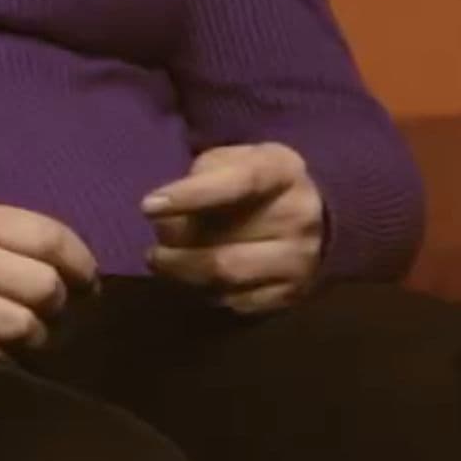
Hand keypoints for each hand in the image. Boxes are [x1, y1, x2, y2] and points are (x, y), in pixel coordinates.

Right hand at [0, 202, 100, 358]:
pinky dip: (2, 362)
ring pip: (23, 328)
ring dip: (33, 340)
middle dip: (60, 306)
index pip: (51, 237)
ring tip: (21, 339)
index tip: (86, 284)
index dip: (82, 265)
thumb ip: (0, 236)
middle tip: (51, 315)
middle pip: (46, 286)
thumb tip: (68, 269)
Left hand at [144, 142, 325, 314]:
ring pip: (226, 276)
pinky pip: (235, 300)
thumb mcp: (231, 160)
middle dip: (176, 246)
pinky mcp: (292, 293)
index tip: (147, 207)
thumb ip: (201, 179)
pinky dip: (205, 291)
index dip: (190, 195)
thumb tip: (165, 217)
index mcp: (283, 171)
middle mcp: (299, 217)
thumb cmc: (254, 182)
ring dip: (182, 272)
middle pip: (223, 242)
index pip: (237, 183)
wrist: (313, 214)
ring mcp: (299, 260)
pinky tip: (194, 278)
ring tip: (161, 261)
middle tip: (153, 245)